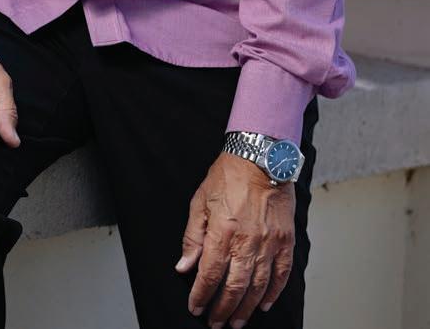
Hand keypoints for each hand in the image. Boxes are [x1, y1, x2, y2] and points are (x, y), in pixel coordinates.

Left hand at [174, 152, 295, 327]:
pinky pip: (281, 273)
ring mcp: (269, 242)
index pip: (210, 274)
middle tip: (216, 323)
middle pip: (234, 286)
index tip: (196, 307)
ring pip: (258, 286)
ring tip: (237, 321)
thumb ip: (192, 237)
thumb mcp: (200, 201)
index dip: (201, 295)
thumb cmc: (229, 175)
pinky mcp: (286, 239)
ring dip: (246, 308)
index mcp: (223, 231)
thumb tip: (184, 266)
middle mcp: (247, 241)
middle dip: (223, 309)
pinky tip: (265, 303)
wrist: (261, 156)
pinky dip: (274, 292)